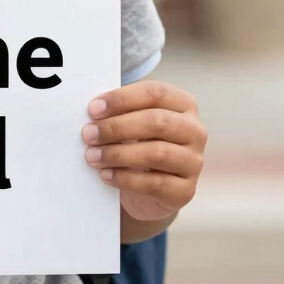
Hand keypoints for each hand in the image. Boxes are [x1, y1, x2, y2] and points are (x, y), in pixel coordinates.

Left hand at [82, 80, 206, 221]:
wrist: (147, 186)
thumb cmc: (136, 141)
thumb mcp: (130, 120)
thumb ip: (118, 111)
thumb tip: (93, 112)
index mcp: (183, 103)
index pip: (155, 93)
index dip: (122, 99)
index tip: (93, 109)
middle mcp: (195, 130)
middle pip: (157, 122)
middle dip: (117, 127)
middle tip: (88, 134)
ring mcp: (194, 161)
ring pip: (157, 153)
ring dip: (118, 154)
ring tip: (92, 156)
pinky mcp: (186, 190)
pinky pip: (156, 183)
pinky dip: (126, 179)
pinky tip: (106, 174)